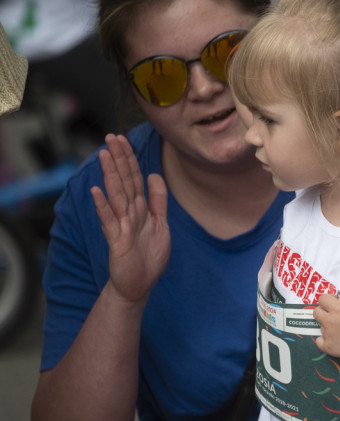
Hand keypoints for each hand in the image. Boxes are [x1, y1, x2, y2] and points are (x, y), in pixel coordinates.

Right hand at [90, 134, 169, 303]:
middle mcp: (129, 213)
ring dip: (110, 175)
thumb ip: (158, 200)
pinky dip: (103, 207)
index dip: (130, 159)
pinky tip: (97, 191)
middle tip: (111, 137)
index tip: (123, 139)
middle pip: (124, 181)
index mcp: (140, 208)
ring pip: (116, 195)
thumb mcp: (161, 224)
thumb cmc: (149, 255)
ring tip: (104, 155)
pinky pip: (109, 221)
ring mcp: (121, 225)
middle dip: (119, 159)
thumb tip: (154, 175)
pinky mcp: (116, 241)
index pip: (134, 178)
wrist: (139, 284)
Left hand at [312, 293, 339, 360]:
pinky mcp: (328, 347)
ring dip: (328, 326)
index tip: (334, 302)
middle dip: (324, 311)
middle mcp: (330, 321)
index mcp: (338, 309)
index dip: (328, 299)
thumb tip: (338, 301)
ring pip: (320, 326)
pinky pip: (319, 341)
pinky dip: (324, 339)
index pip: (322, 299)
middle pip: (316, 312)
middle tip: (333, 315)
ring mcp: (327, 335)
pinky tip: (333, 339)